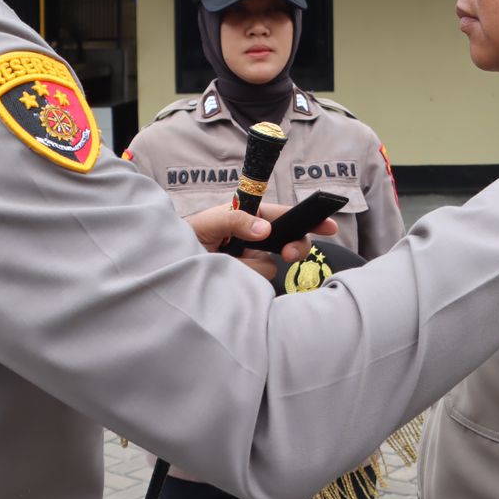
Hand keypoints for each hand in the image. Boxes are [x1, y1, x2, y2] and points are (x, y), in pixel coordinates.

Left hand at [184, 202, 339, 280]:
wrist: (169, 266)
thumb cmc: (186, 236)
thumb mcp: (209, 222)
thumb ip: (236, 221)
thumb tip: (265, 231)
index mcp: (250, 217)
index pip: (285, 216)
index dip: (309, 218)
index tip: (329, 225)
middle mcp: (255, 240)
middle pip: (289, 243)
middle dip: (291, 248)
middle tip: (287, 255)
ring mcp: (251, 262)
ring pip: (270, 266)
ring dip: (249, 266)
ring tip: (225, 262)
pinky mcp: (246, 282)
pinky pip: (257, 282)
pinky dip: (243, 279)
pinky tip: (227, 275)